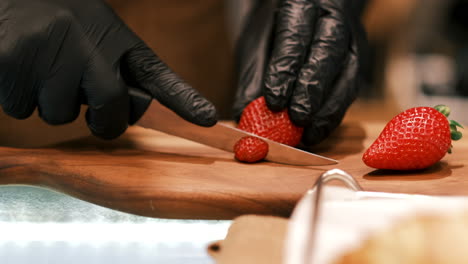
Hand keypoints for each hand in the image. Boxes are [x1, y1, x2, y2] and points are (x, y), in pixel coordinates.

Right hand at [0, 0, 216, 139]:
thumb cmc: (59, 19)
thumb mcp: (97, 34)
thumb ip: (116, 70)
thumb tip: (131, 111)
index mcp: (116, 38)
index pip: (157, 75)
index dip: (184, 100)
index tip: (209, 119)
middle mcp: (88, 43)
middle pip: (109, 111)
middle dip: (99, 119)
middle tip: (82, 98)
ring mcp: (51, 53)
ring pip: (59, 115)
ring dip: (49, 101)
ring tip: (41, 63)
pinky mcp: (13, 63)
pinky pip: (21, 108)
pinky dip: (18, 96)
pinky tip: (18, 64)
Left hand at [233, 0, 367, 144]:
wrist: (308, 14)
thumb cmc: (276, 28)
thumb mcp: (256, 42)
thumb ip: (251, 77)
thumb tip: (243, 115)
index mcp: (302, 4)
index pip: (295, 37)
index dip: (285, 70)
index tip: (274, 101)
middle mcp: (333, 20)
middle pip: (327, 54)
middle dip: (311, 91)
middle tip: (296, 120)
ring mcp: (351, 40)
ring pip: (347, 76)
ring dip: (327, 111)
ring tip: (307, 135)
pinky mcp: (359, 62)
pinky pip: (350, 91)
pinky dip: (333, 115)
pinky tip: (316, 133)